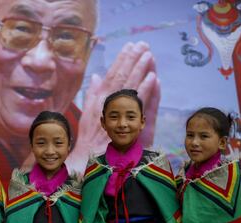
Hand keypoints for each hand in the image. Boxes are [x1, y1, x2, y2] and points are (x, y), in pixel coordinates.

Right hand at [68, 41, 160, 173]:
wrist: (88, 159)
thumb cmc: (88, 138)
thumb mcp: (87, 112)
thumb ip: (92, 93)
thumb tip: (96, 75)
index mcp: (99, 99)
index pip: (112, 74)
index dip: (121, 60)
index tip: (129, 46)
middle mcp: (107, 103)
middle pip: (123, 77)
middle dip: (133, 59)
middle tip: (143, 45)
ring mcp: (117, 113)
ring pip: (131, 87)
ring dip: (140, 70)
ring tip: (149, 55)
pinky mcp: (126, 124)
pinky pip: (138, 104)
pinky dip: (146, 91)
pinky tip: (153, 78)